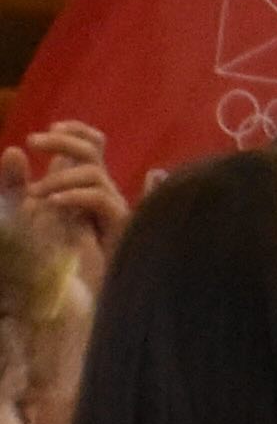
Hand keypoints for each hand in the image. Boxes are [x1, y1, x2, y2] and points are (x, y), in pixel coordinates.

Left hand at [20, 121, 125, 267]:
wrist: (63, 297)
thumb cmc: (45, 257)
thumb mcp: (22, 215)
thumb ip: (15, 185)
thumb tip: (13, 152)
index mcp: (81, 185)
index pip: (92, 144)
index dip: (77, 130)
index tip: (52, 126)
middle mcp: (99, 191)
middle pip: (92, 149)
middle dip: (62, 141)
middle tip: (32, 142)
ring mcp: (110, 209)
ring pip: (92, 173)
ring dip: (60, 177)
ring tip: (35, 196)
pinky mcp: (117, 228)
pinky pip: (100, 199)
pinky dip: (75, 196)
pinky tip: (53, 204)